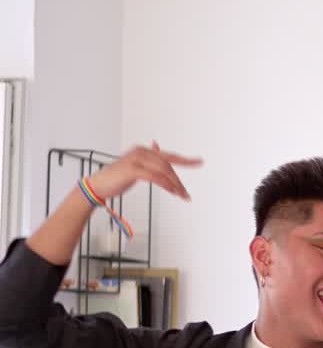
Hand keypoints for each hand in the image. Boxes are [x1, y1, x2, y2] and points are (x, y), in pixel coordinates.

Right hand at [85, 142, 201, 201]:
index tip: (199, 162)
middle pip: (168, 165)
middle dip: (179, 180)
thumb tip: (160, 154)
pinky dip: (166, 184)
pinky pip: (155, 177)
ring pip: (164, 170)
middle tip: (186, 194)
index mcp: (143, 151)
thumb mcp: (136, 168)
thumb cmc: (117, 178)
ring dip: (175, 185)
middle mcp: (140, 152)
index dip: (185, 160)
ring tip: (182, 196)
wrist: (97, 185)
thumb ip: (149, 162)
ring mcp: (136, 159)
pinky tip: (173, 192)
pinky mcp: (132, 170)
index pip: (169, 155)